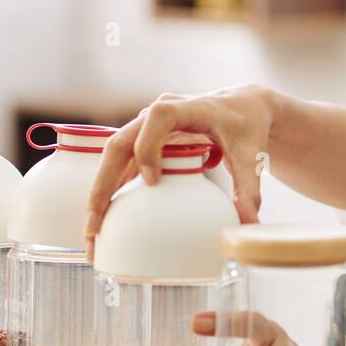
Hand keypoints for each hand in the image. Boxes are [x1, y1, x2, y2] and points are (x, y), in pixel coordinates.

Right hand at [84, 85, 277, 245]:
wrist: (241, 108)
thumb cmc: (246, 127)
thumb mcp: (253, 155)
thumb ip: (250, 188)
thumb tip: (248, 224)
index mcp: (187, 108)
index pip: (159, 117)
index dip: (150, 147)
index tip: (152, 183)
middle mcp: (157, 115)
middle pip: (119, 143)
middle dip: (103, 185)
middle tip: (95, 227)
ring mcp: (145, 129)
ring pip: (112, 158)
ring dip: (99, 195)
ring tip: (92, 237)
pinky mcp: (143, 144)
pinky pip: (120, 167)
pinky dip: (111, 193)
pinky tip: (106, 225)